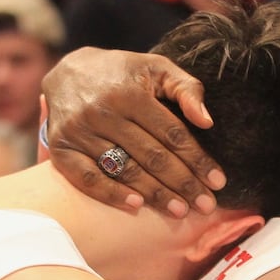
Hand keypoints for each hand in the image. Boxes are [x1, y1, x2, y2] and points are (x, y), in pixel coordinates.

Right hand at [41, 48, 225, 216]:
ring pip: (124, 170)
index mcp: (130, 93)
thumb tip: (206, 121)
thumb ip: (185, 88)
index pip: (172, 133)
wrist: (67, 72)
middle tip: (206, 205)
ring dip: (155, 194)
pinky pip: (88, 178)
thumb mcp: (156, 68)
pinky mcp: (61, 148)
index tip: (218, 182)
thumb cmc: (122, 74)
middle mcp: (103, 112)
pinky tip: (136, 205)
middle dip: (183, 183)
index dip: (197, 159)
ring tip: (180, 211)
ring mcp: (79, 132)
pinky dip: (111, 194)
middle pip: (151, 156)